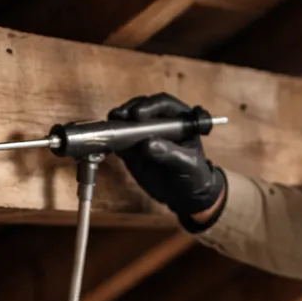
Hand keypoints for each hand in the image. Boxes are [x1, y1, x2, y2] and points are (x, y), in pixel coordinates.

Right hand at [108, 93, 226, 220]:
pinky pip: (119, 140)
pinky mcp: (131, 148)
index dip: (150, 105)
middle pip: (141, 107)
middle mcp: (159, 122)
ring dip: (118, 121)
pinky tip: (107, 141)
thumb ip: (170, 153)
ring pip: (128, 120)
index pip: (164, 104)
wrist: (185, 196)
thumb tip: (147, 144)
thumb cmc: (194, 175)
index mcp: (179, 119)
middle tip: (120, 117)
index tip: (138, 115)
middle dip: (129, 109)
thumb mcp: (187, 165)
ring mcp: (143, 134)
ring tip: (111, 126)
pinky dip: (112, 139)